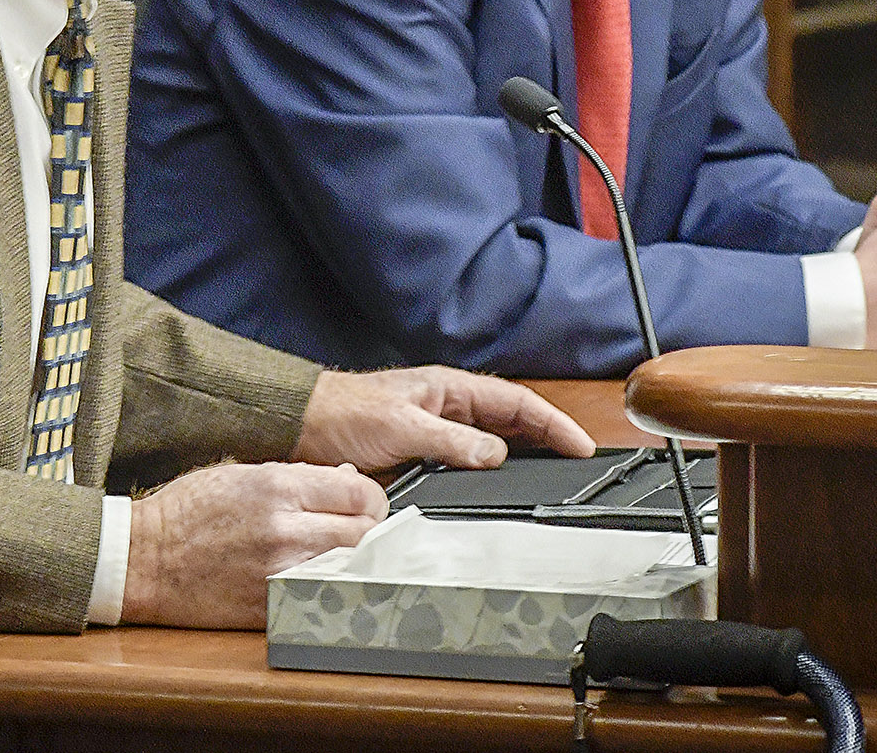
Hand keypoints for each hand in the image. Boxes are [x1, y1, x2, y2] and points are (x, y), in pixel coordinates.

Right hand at [122, 461, 388, 627]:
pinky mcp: (270, 606)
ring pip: (349, 568)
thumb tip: (345, 479)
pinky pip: (320, 598)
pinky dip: (327, 589)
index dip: (370, 498)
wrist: (143, 559)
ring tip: (337, 554)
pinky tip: (316, 580)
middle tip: (357, 530)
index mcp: (277, 487)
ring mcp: (278, 571)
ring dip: (351, 561)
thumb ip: (296, 477)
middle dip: (368, 530)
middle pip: (364, 533)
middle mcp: (283, 528)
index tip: (364, 503)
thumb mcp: (241, 473)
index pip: (359, 491)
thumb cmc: (186, 511)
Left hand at [290, 366, 594, 471]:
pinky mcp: (420, 453)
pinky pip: (467, 462)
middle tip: (578, 464)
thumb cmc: (340, 414)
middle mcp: (446, 406)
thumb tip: (495, 454)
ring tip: (552, 476)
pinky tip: (498, 488)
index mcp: (447, 388)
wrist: (297, 425)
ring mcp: (435, 429)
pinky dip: (490, 473)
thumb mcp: (399, 427)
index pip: (515, 402)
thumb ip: (449, 442)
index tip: (580, 445)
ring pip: (492, 442)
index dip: (551, 424)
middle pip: (510, 421)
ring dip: (521, 456)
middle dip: (547, 438)